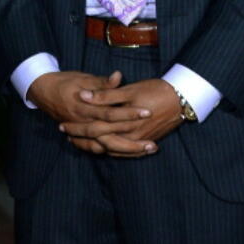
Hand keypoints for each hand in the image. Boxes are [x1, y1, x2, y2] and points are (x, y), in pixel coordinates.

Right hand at [29, 70, 155, 157]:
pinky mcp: (79, 135)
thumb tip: (119, 76)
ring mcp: (81, 131)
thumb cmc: (64, 81)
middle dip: (133, 141)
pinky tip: (127, 154)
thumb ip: (102, 83)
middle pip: (110, 136)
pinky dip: (111, 152)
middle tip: (153, 144)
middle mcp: (82, 122)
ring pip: (105, 146)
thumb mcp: (83, 78)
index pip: (110, 113)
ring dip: (126, 150)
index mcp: (84, 107)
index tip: (147, 112)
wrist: (42, 90)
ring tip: (146, 150)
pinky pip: (95, 149)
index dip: (129, 113)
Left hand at [60, 78, 182, 156]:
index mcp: (122, 122)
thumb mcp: (129, 91)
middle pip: (100, 142)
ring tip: (78, 143)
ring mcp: (138, 140)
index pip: (94, 129)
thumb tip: (83, 95)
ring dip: (94, 146)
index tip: (62, 126)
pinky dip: (110, 150)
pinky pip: (124, 152)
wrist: (182, 99)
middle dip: (81, 140)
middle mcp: (130, 136)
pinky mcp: (145, 140)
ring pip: (111, 149)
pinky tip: (102, 148)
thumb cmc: (155, 91)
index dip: (77, 128)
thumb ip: (105, 94)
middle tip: (65, 135)